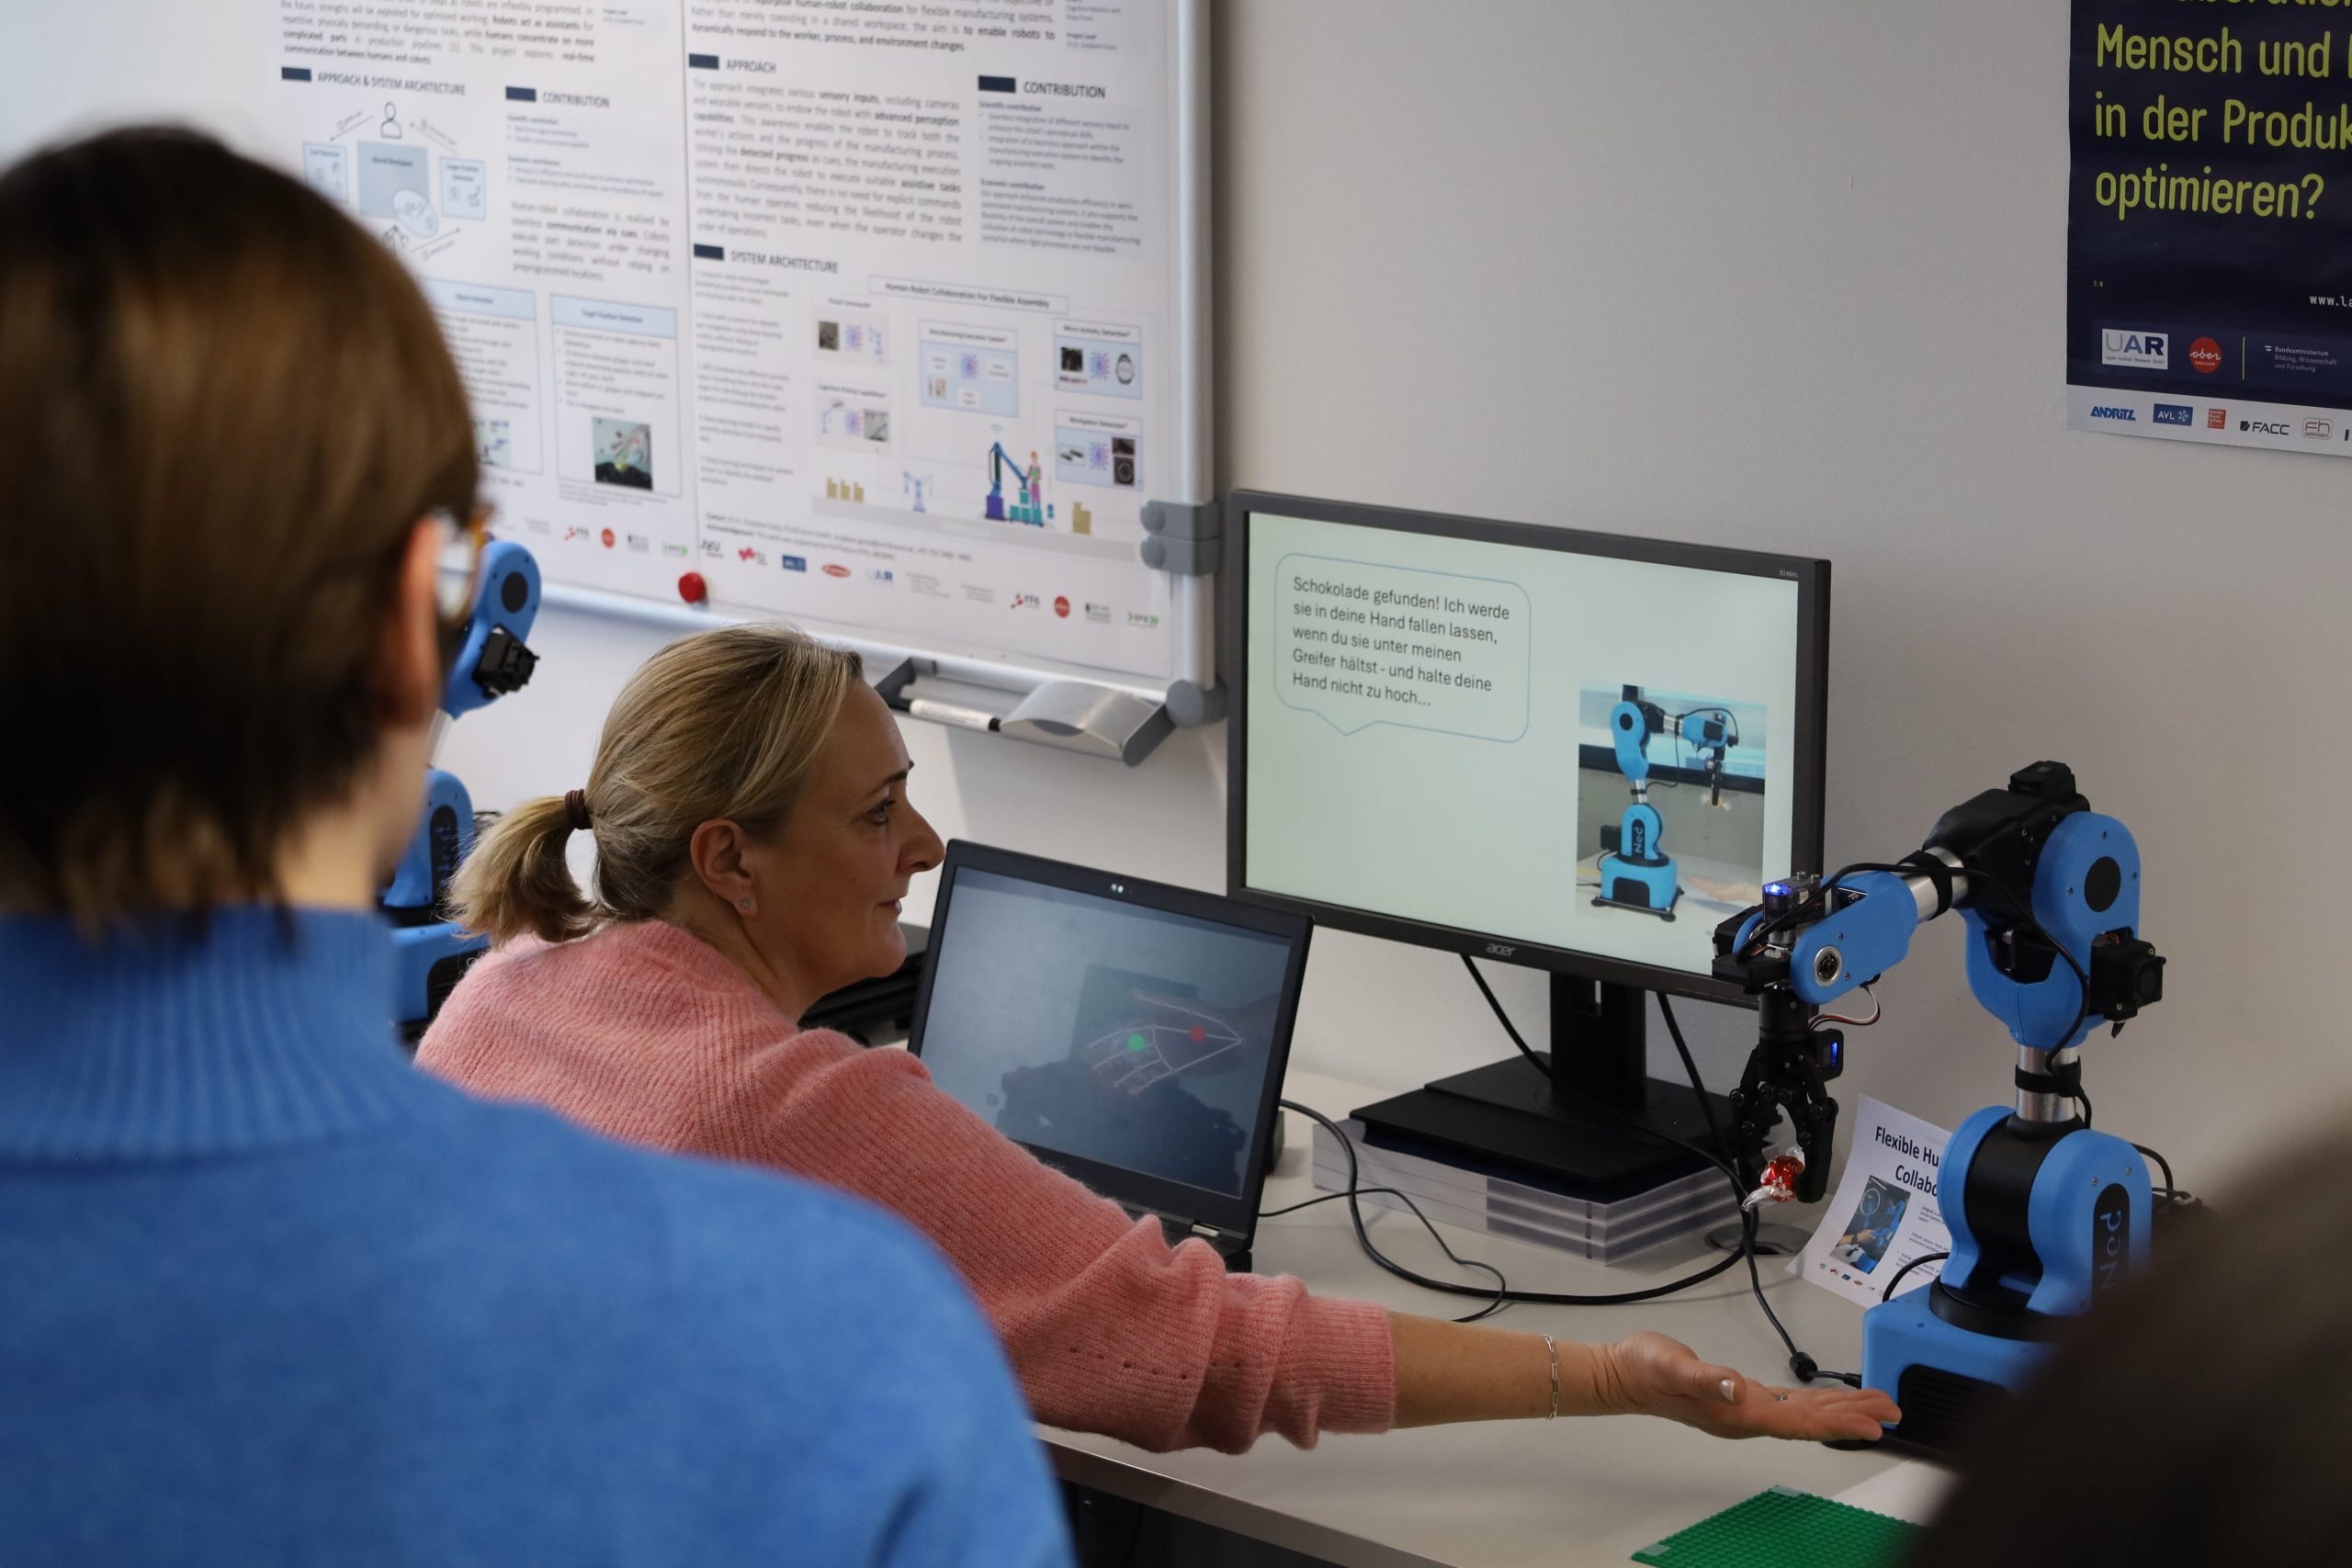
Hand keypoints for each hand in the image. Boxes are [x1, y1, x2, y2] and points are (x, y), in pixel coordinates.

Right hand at [1595, 1331, 1899, 1440]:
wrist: (1623, 1374)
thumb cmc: (1647, 1369)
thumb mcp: (1674, 1368)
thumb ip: (1706, 1378)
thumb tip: (1737, 1386)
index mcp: (1740, 1412)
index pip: (1800, 1422)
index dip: (1839, 1423)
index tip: (1874, 1425)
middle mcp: (1748, 1417)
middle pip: (1811, 1422)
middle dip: (1854, 1417)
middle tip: (1894, 1411)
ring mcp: (1746, 1410)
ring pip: (1805, 1415)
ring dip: (1841, 1411)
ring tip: (1876, 1406)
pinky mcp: (1742, 1398)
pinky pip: (1791, 1405)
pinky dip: (1817, 1403)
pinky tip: (1830, 1400)